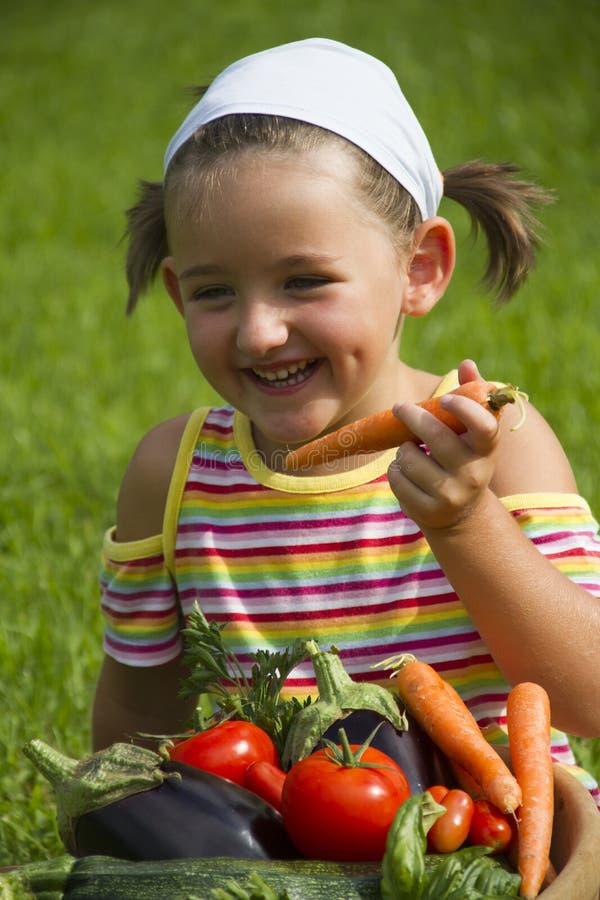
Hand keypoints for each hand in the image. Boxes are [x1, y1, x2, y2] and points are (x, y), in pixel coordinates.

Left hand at [387, 360, 500, 529]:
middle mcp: (473, 474)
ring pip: (409, 458)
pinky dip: (395, 471)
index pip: (484, 426)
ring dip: (403, 450)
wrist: (460, 513)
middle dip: (411, 417)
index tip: (444, 399)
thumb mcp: (472, 432)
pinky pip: (397, 479)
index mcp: (487, 449)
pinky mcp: (428, 511)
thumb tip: (467, 364)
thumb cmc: (464, 457)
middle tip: (400, 407)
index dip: (464, 410)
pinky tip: (406, 473)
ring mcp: (451, 495)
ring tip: (412, 452)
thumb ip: (471, 397)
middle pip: (435, 437)